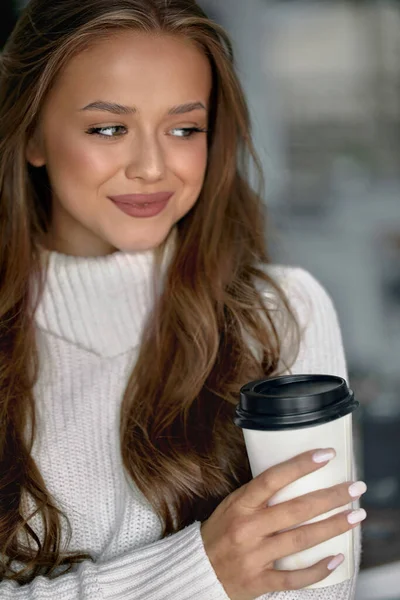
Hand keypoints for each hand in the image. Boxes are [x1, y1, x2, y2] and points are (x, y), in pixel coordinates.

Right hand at [201, 449, 365, 599]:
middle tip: (356, 488)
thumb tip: (296, 475)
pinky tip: (337, 559)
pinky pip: (293, 577)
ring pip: (300, 540)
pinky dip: (317, 570)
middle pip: (296, 509)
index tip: (326, 455)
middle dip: (331, 497)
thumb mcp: (232, 505)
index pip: (273, 478)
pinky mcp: (259, 581)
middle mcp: (248, 528)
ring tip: (355, 516)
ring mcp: (254, 556)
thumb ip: (259, 495)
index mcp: (240, 504)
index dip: (301, 465)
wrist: (198, 570)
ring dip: (333, 527)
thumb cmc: (220, 532)